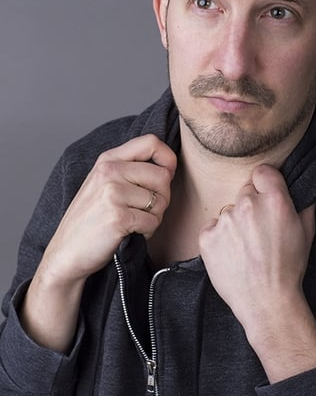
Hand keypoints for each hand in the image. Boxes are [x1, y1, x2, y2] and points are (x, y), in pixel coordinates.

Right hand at [21, 134, 175, 352]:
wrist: (66, 253)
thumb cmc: (91, 219)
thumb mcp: (103, 183)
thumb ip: (130, 169)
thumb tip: (168, 168)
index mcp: (108, 159)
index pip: (151, 142)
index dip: (168, 159)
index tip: (166, 176)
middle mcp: (110, 171)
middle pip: (162, 176)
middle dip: (163, 197)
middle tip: (146, 210)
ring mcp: (113, 193)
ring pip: (161, 201)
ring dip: (154, 217)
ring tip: (134, 223)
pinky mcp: (118, 217)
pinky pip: (153, 222)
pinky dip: (147, 232)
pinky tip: (130, 234)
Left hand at [199, 164, 315, 381]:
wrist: (266, 302)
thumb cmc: (289, 268)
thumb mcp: (306, 232)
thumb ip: (303, 203)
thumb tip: (300, 185)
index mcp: (275, 200)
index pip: (262, 171)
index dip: (265, 183)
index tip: (265, 194)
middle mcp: (248, 205)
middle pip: (244, 191)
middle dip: (251, 205)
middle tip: (257, 229)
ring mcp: (225, 220)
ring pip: (228, 210)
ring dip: (234, 222)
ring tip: (245, 247)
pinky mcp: (207, 236)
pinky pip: (212, 227)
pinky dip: (219, 237)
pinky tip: (231, 253)